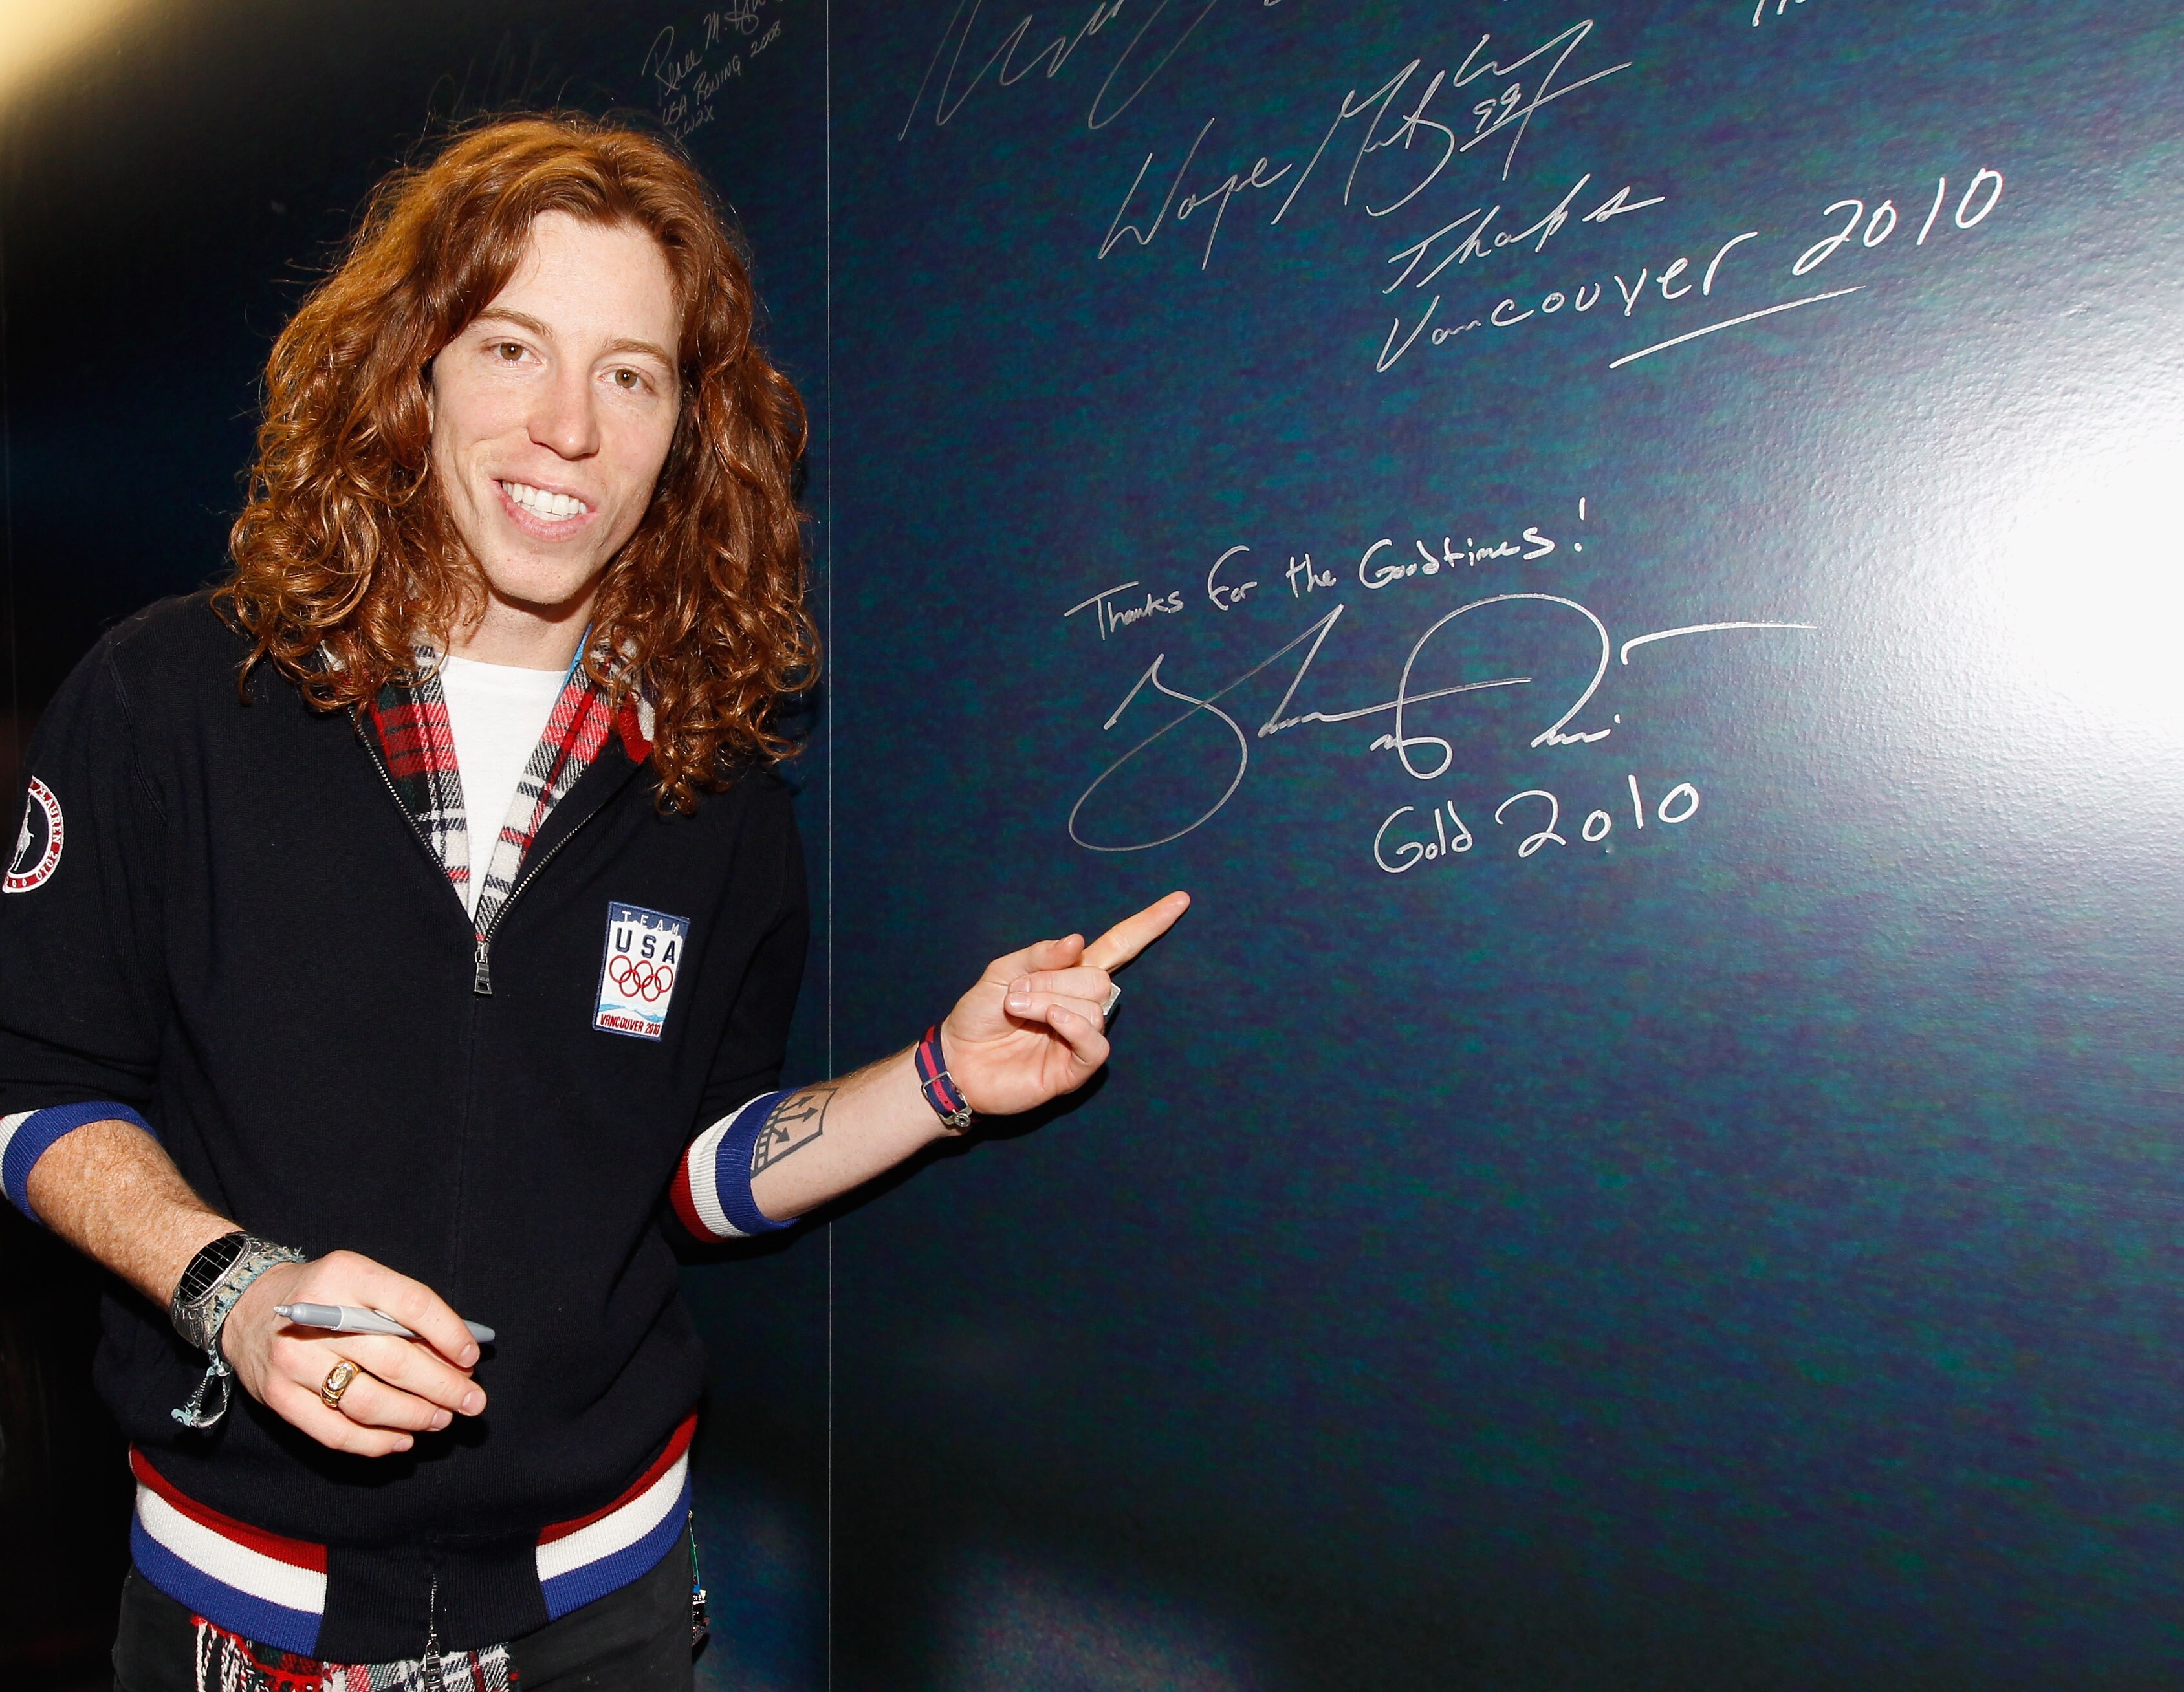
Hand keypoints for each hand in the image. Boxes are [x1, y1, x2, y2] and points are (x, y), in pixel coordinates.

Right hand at [220, 1251, 486, 1457]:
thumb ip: (405, 1313)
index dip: (448, 1334)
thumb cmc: (325, 1295)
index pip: (411, 1304)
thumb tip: (458, 1357)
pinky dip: (375, 1442)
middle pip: (394, 1361)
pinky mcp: (278, 1397)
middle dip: (443, 1386)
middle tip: (472, 1402)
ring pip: (367, 1401)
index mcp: (347, 1275)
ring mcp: (293, 1361)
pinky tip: (402, 1440)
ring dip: (414, 1416)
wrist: (248, 1306)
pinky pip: (334, 1432)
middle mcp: (316, 1318)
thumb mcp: (363, 1282)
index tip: (472, 1358)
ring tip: (442, 1419)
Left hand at [940, 891, 1189, 1119]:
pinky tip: (1051, 1021)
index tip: (1179, 900)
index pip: (1119, 946)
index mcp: (1070, 975)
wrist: (956, 1060)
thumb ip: (1040, 954)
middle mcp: (1082, 1004)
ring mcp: (1081, 1037)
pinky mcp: (1075, 1068)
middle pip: (1099, 979)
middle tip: (1016, 993)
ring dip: (1049, 1002)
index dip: (1147, 924)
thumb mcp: (1002, 971)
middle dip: (1053, 979)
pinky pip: (1095, 1043)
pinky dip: (1074, 1025)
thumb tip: (1079, 941)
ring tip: (1017, 1010)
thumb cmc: (978, 1014)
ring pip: (1093, 1007)